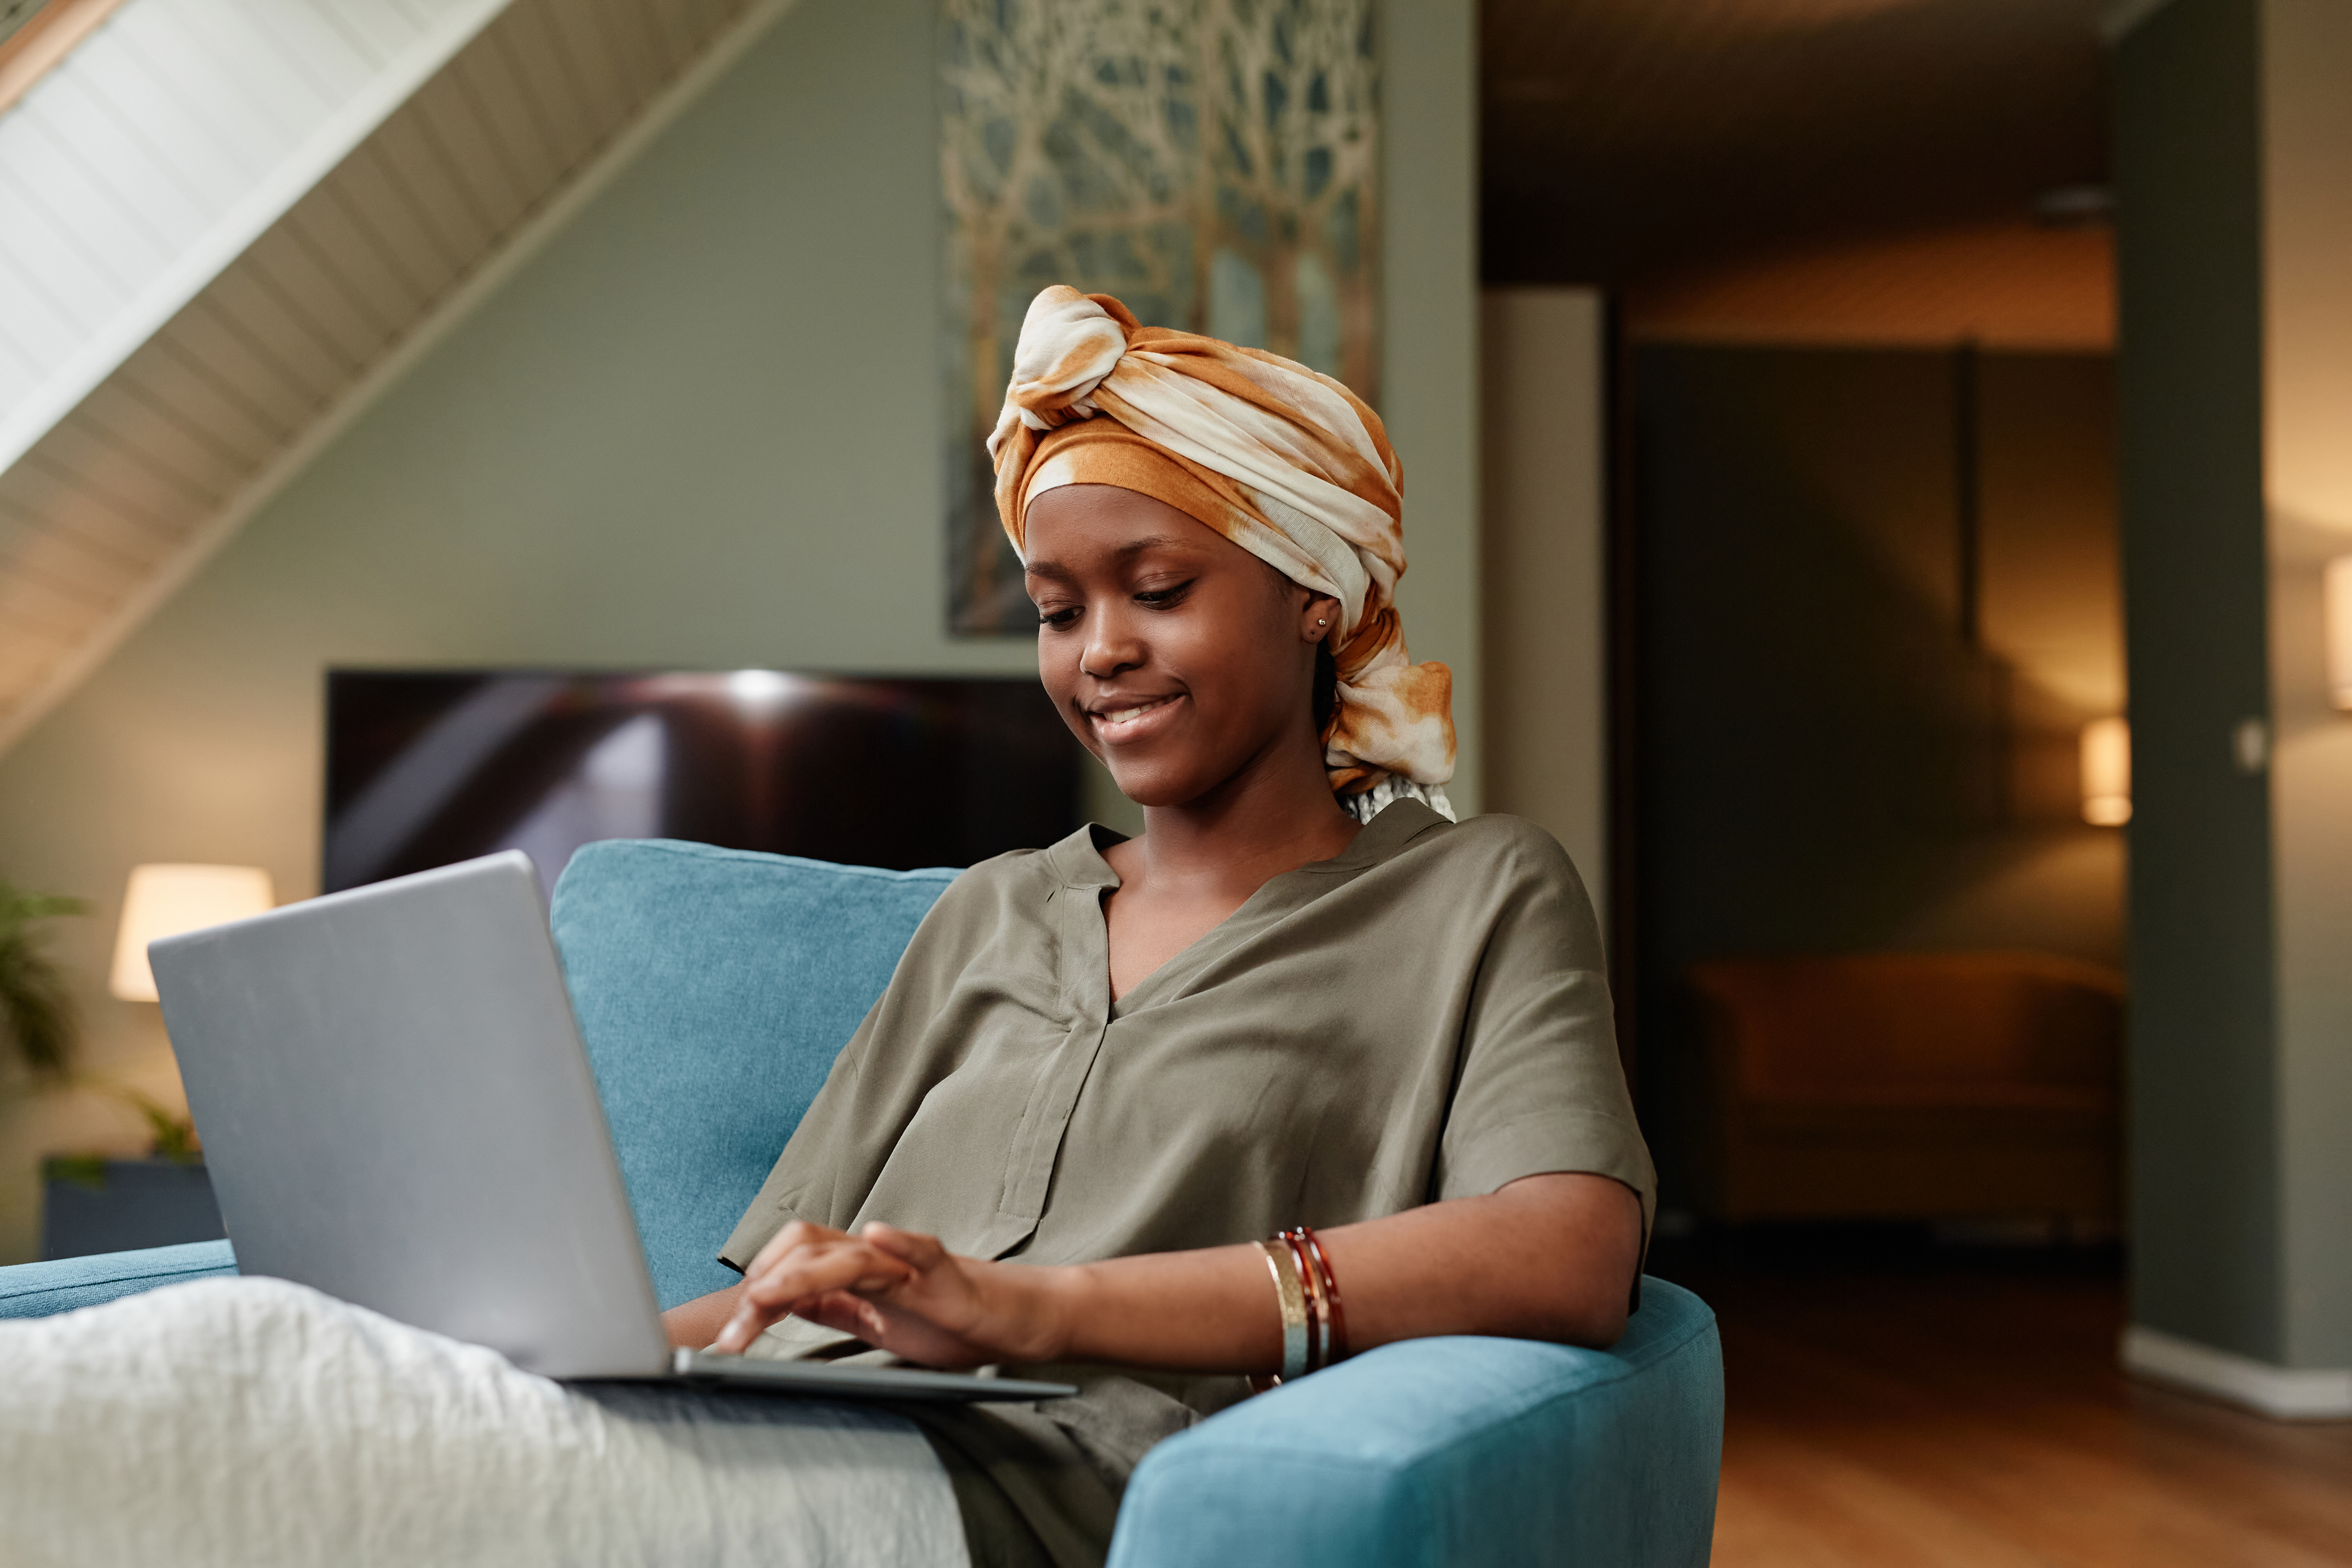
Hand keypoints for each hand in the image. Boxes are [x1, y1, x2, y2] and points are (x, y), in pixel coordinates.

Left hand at [711, 1220, 1066, 1367]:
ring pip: (847, 1254)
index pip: (789, 1263)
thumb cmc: (945, 1318)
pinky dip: (901, 1241)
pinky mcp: (946, 1274)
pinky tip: (880, 1234)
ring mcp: (909, 1263)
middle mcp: (875, 1257)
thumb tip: (775, 1303)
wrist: (1009, 1320)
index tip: (725, 1339)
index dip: (752, 1292)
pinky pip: (922, 1250)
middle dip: (762, 1286)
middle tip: (734, 1336)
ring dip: (801, 1273)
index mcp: (853, 1270)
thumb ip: (829, 1305)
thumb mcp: (872, 1320)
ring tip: (764, 1296)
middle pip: (804, 1247)